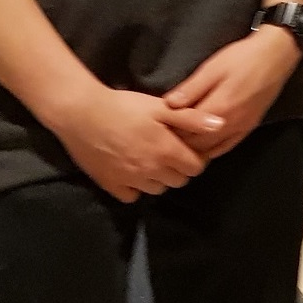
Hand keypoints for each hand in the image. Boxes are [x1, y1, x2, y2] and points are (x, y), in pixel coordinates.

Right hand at [50, 86, 218, 202]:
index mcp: (167, 152)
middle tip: (172, 152)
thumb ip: (192, 119)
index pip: (195, 168)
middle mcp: (151, 171)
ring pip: (157, 189)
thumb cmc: (125, 107)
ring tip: (153, 160)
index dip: (197, 158)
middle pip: (178, 181)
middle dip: (180, 168)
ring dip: (160, 178)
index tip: (190, 147)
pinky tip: (133, 171)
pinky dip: (136, 187)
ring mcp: (130, 180)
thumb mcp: (161, 108)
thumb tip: (221, 124)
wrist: (82, 114)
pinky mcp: (109, 185)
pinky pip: (131, 196)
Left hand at [165, 27, 302, 158]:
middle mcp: (229, 124)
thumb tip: (166, 105)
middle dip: (176, 144)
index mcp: (217, 109)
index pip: (184, 131)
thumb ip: (191, 89)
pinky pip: (226, 147)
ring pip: (210, 150)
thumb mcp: (213, 68)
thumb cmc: (243, 57)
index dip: (167, 132)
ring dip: (193, 150)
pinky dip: (211, 151)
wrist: (278, 55)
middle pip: (195, 145)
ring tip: (177, 145)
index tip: (154, 129)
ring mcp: (241, 128)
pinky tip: (201, 148)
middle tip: (160, 139)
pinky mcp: (249, 127)